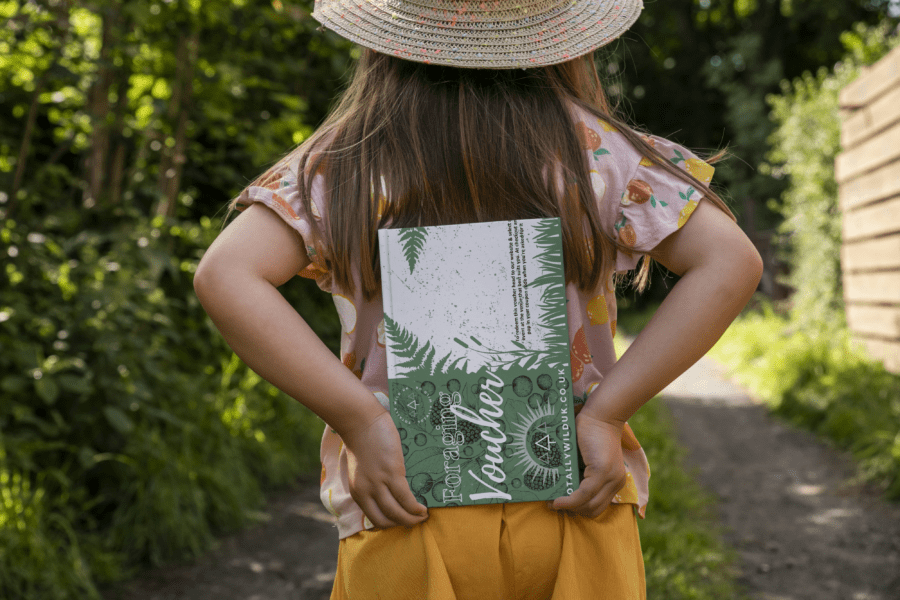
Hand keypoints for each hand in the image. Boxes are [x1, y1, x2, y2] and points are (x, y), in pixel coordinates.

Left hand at [341, 410, 428, 528]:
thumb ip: (373, 484)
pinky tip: (423, 507)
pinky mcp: (391, 473)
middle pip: (386, 520)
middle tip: (416, 521)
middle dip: (403, 524)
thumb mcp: (363, 471)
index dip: (391, 524)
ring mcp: (379, 483)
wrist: (360, 422)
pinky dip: (416, 507)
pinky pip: (406, 498)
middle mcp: (366, 492)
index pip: (375, 519)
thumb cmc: (363, 441)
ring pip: (397, 513)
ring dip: (412, 519)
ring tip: (422, 515)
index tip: (403, 521)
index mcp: (358, 492)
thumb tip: (392, 493)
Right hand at [546, 413, 626, 517]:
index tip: (562, 506)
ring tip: (554, 502)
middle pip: (593, 510)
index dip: (579, 510)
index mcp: (614, 481)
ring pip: (589, 505)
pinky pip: (584, 494)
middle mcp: (615, 482)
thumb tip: (563, 489)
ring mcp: (610, 478)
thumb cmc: (590, 434)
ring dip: (570, 507)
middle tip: (555, 504)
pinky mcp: (601, 471)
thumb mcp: (587, 460)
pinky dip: (570, 501)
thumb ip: (581, 474)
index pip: (598, 506)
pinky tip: (558, 500)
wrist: (601, 415)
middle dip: (573, 511)